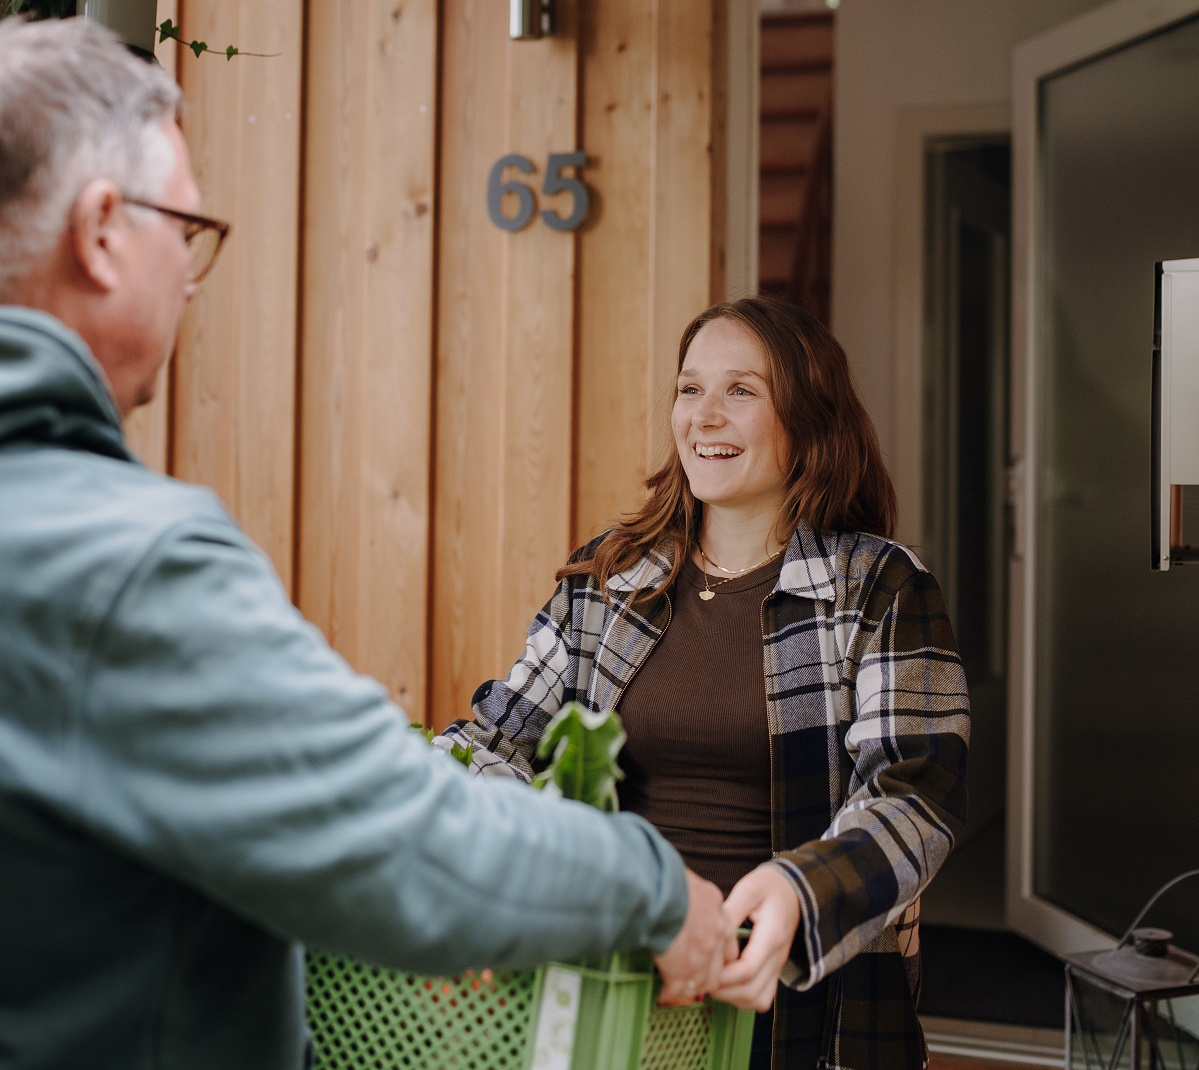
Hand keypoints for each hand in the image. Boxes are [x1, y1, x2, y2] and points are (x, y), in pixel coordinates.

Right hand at [654, 869, 738, 1005]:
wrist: (658, 892)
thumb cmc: (666, 879)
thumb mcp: (690, 882)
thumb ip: (692, 895)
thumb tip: (681, 894)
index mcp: (718, 912)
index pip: (727, 940)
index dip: (717, 951)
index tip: (707, 954)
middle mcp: (715, 935)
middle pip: (719, 965)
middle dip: (708, 974)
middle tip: (694, 976)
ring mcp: (701, 955)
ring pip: (704, 981)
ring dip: (692, 986)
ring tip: (679, 988)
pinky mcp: (683, 970)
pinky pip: (679, 988)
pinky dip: (672, 993)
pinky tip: (664, 993)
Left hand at [711, 864, 799, 1011]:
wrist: (793, 890)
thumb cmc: (770, 887)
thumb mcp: (749, 889)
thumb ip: (731, 912)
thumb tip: (711, 932)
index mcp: (771, 937)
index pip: (747, 969)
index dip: (723, 974)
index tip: (704, 964)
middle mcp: (777, 957)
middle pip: (751, 991)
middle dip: (723, 988)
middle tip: (703, 973)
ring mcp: (777, 967)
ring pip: (757, 1000)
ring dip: (732, 995)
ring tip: (713, 977)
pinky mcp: (774, 970)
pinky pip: (762, 997)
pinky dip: (743, 997)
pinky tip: (728, 980)